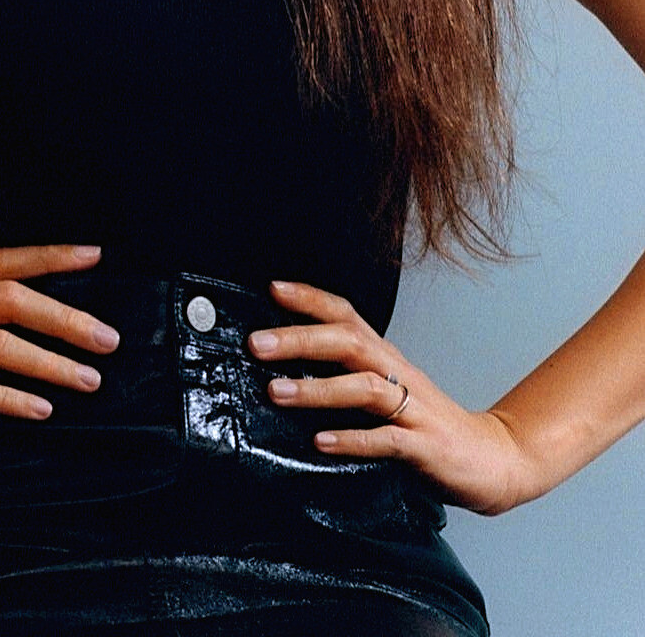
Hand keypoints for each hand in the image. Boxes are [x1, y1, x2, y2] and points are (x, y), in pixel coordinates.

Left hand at [248, 280, 542, 515]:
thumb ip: (343, 375)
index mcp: (384, 356)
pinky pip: (386, 440)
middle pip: (349, 342)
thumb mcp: (384, 389)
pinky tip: (321, 442)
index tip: (273, 289)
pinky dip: (353, 438)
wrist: (490, 459)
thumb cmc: (424, 423)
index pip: (346, 314)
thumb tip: (282, 367)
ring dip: (318, 389)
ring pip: (365, 387)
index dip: (311, 298)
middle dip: (300, 340)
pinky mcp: (424, 446)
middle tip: (257, 344)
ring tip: (276, 391)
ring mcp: (413, 409)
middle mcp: (398, 373)